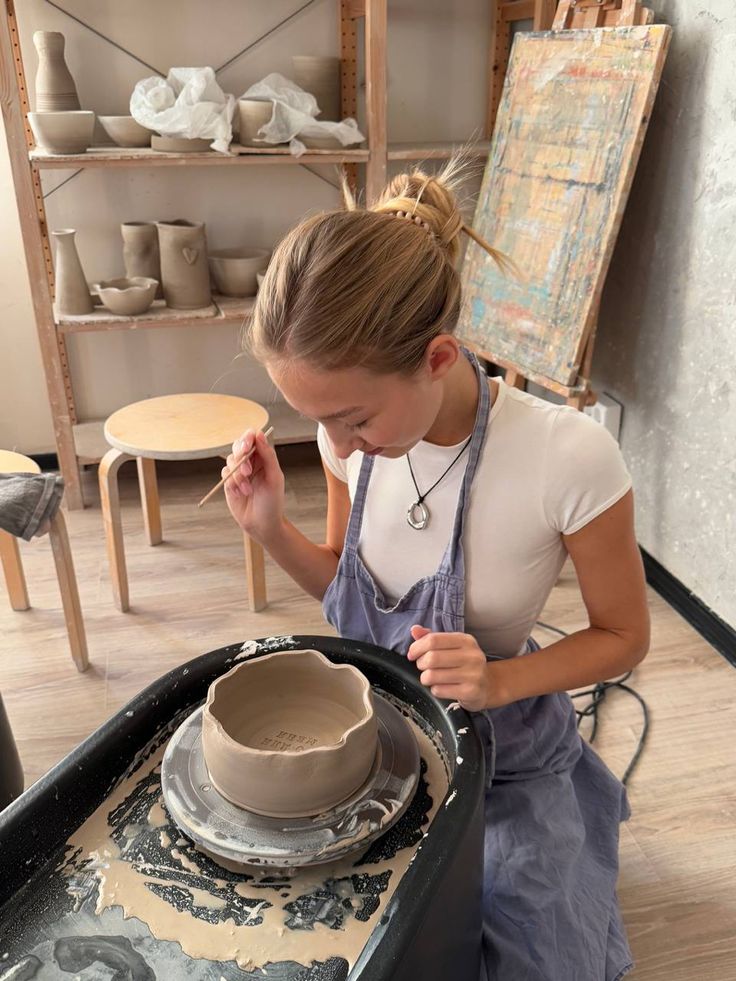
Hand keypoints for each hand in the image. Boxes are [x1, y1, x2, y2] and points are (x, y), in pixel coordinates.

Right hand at [223, 428, 284, 543]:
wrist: (262, 524)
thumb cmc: (273, 502)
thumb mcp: (274, 477)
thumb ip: (268, 455)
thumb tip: (260, 434)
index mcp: (264, 457)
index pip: (253, 438)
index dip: (248, 438)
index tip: (247, 447)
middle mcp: (251, 462)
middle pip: (238, 446)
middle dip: (240, 458)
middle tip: (248, 472)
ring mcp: (239, 472)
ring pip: (230, 461)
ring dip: (238, 475)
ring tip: (248, 490)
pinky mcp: (230, 482)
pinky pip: (225, 474)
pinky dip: (232, 483)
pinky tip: (241, 494)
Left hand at [407, 625, 489, 710]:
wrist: (487, 686)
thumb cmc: (464, 664)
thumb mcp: (451, 647)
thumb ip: (432, 637)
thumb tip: (414, 629)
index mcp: (466, 640)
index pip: (433, 640)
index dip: (417, 647)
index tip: (412, 654)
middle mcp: (472, 655)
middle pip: (432, 658)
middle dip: (420, 663)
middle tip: (423, 667)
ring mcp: (473, 674)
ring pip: (432, 675)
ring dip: (425, 678)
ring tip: (430, 678)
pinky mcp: (470, 691)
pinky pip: (439, 690)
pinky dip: (434, 689)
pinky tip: (441, 687)